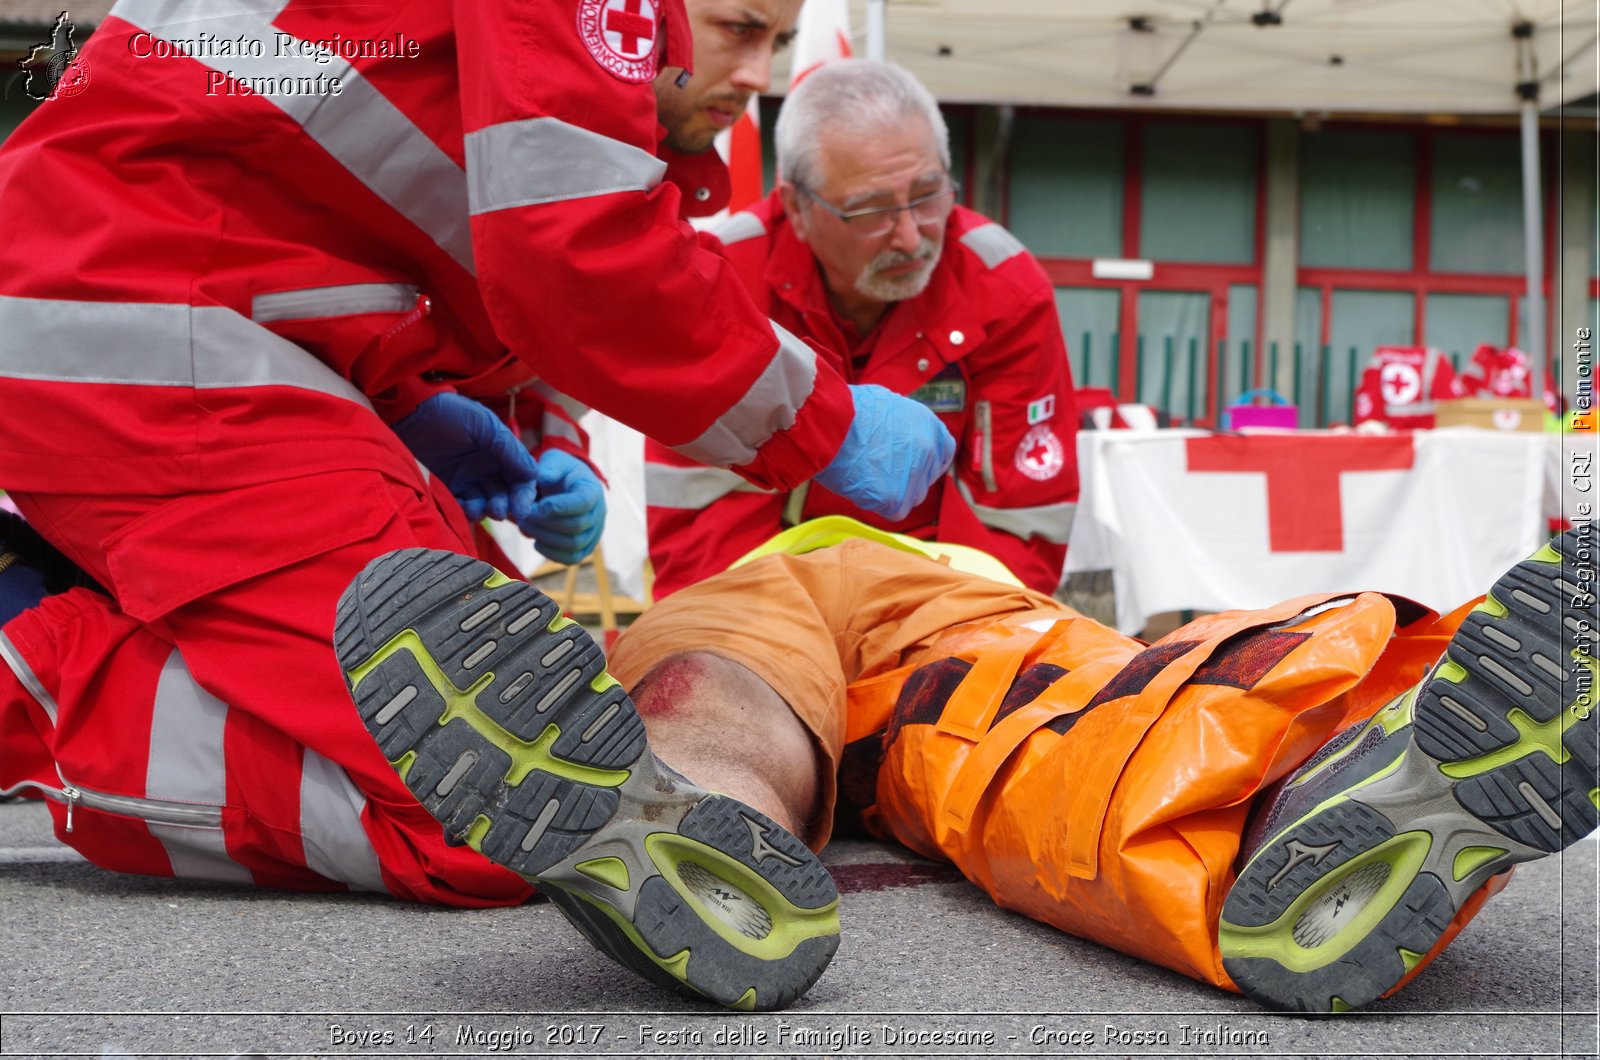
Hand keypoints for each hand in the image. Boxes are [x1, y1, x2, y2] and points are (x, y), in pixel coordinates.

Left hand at [393, 392, 536, 521]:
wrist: (408, 414)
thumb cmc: (449, 414)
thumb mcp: (484, 425)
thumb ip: (509, 449)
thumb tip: (534, 474)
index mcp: (500, 451)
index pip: (520, 477)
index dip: (524, 494)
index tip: (522, 508)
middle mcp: (486, 467)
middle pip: (505, 494)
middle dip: (506, 505)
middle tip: (499, 511)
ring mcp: (466, 479)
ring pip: (485, 503)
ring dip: (487, 510)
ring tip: (480, 509)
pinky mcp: (446, 488)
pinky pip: (462, 506)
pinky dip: (467, 511)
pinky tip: (465, 508)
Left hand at [514, 449, 605, 564]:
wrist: (567, 485)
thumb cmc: (559, 472)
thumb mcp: (554, 461)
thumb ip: (549, 468)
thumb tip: (543, 479)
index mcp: (591, 489)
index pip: (583, 502)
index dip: (561, 506)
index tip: (539, 505)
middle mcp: (598, 513)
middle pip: (576, 526)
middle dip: (545, 522)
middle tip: (523, 515)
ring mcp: (594, 532)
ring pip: (574, 544)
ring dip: (545, 537)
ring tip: (525, 526)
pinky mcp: (585, 547)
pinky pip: (573, 558)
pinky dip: (552, 553)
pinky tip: (536, 541)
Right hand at [813, 384, 955, 520]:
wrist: (830, 424)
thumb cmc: (849, 410)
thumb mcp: (888, 404)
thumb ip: (904, 425)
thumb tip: (901, 435)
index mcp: (929, 425)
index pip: (944, 452)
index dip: (928, 462)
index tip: (912, 466)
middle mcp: (929, 450)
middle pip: (926, 479)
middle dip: (907, 480)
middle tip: (881, 473)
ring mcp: (914, 475)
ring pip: (912, 497)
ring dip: (894, 493)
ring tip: (867, 477)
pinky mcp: (897, 497)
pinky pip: (895, 511)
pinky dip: (880, 505)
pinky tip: (864, 489)